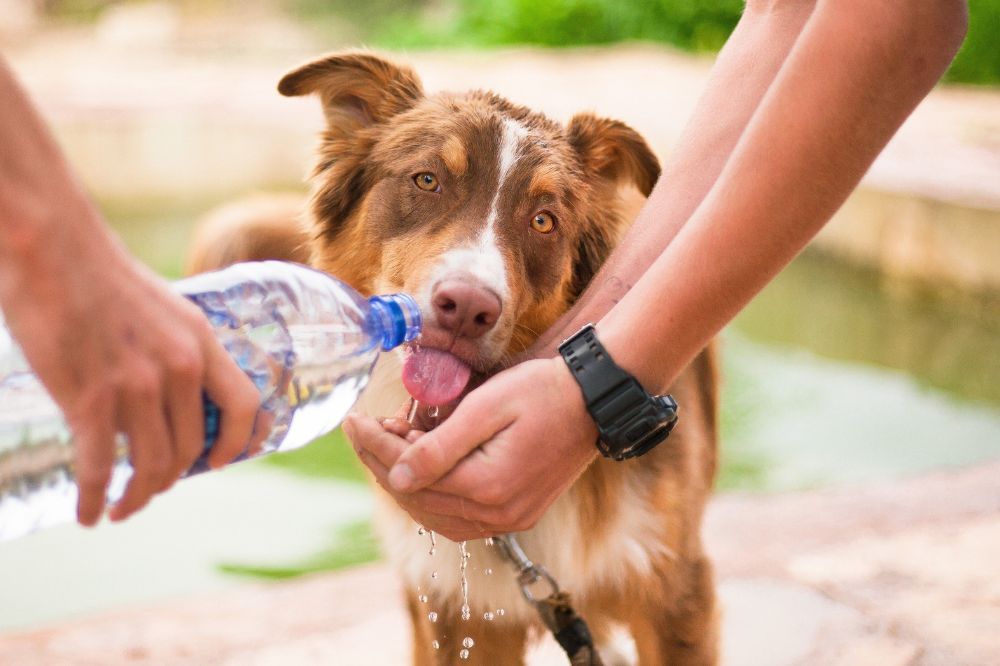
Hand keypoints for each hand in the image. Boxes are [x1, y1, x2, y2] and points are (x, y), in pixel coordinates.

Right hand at [1, 222, 262, 525]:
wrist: (51, 247)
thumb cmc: (100, 275)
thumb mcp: (164, 308)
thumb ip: (176, 349)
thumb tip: (174, 393)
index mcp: (201, 341)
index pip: (243, 405)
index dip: (238, 442)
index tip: (218, 463)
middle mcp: (178, 367)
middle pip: (191, 448)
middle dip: (171, 479)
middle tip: (150, 489)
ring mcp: (136, 385)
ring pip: (151, 465)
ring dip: (137, 497)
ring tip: (121, 508)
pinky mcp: (89, 398)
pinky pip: (100, 468)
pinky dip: (94, 499)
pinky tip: (87, 513)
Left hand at [345, 357, 597, 540]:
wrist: (594, 400)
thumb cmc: (542, 392)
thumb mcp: (487, 407)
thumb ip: (439, 446)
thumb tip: (395, 476)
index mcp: (487, 487)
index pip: (410, 474)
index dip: (375, 446)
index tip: (353, 420)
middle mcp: (498, 514)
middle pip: (418, 498)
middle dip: (383, 463)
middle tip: (364, 429)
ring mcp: (509, 519)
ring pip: (435, 515)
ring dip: (405, 482)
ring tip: (388, 445)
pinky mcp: (517, 515)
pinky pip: (459, 518)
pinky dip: (432, 497)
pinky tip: (420, 471)